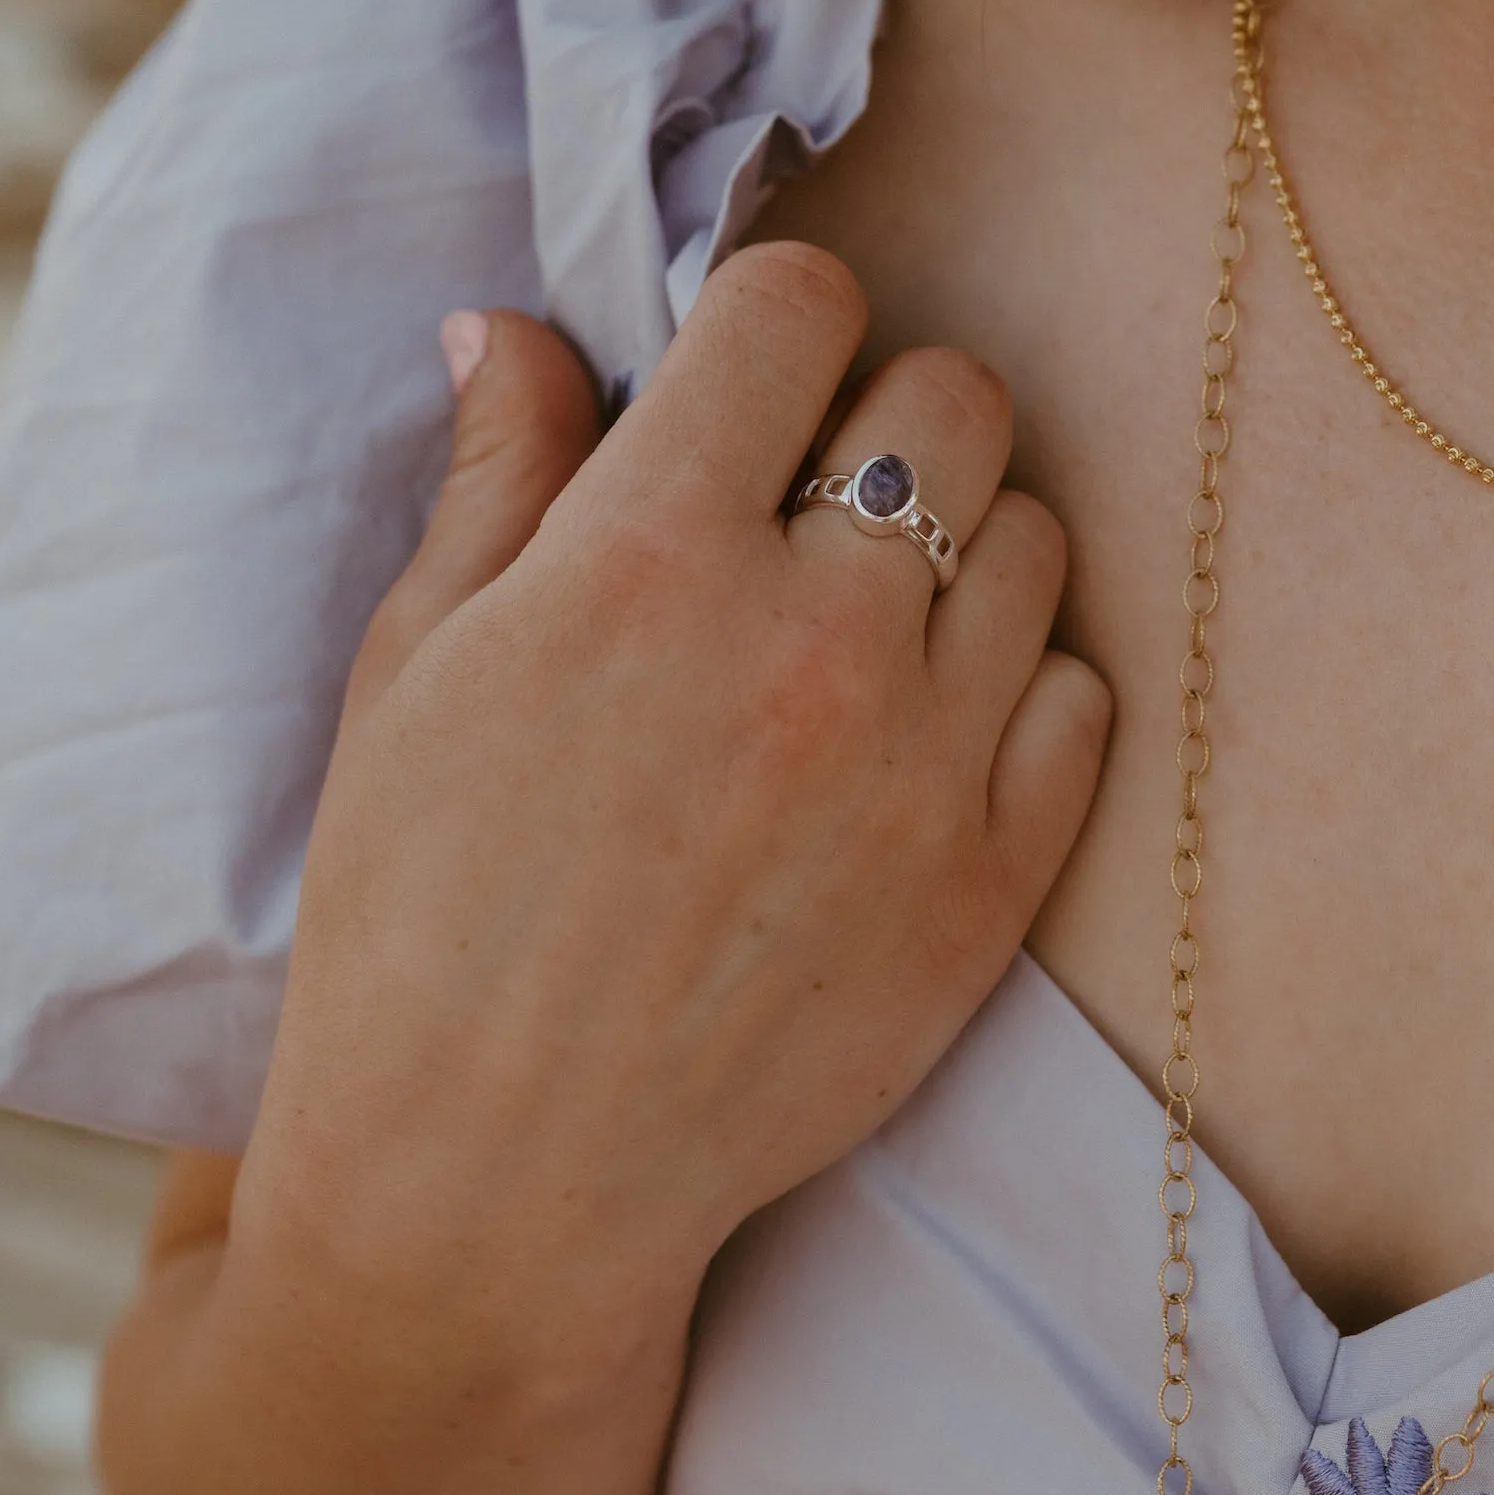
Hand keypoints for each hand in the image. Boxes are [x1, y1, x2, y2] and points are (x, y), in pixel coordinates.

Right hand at [234, 241, 1111, 1405]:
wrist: (496, 1188)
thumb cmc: (416, 920)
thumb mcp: (412, 672)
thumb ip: (494, 479)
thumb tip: (514, 323)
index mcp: (644, 557)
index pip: (800, 307)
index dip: (771, 322)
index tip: (741, 388)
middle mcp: (809, 639)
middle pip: (954, 394)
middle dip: (879, 415)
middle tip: (810, 502)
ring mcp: (919, 765)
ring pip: (1035, 537)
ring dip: (959, 547)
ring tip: (866, 623)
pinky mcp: (989, 885)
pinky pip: (1081, 698)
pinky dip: (1017, 689)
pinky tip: (921, 733)